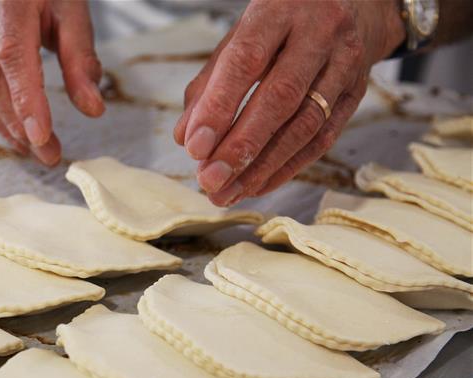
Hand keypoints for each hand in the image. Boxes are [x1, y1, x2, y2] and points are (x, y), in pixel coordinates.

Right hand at [0, 0, 104, 165]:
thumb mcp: (72, 10)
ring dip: (4, 124)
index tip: (42, 137)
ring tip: (33, 147)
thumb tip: (92, 108)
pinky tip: (11, 126)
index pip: (13, 55)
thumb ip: (81, 58)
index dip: (25, 100)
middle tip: (48, 153)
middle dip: (18, 124)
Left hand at [173, 0, 405, 204]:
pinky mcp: (357, 92)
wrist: (355, 1)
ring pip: (305, 124)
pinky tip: (257, 185)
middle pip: (281, 98)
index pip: (246, 61)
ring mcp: (345, 62)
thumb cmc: (281, 23)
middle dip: (241, 146)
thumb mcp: (240, 36)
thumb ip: (210, 83)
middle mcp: (319, 32)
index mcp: (279, 9)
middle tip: (210, 180)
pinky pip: (324, 138)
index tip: (196, 147)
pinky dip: (288, 167)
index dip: (219, 107)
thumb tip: (186, 137)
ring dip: (263, 166)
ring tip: (228, 192)